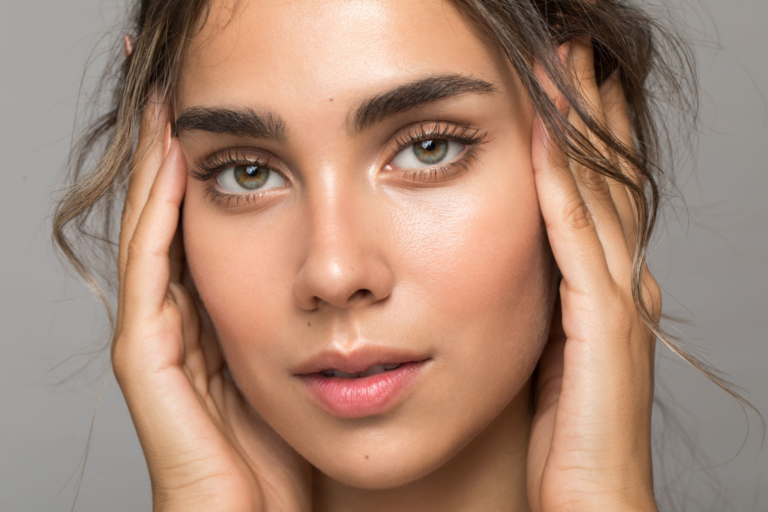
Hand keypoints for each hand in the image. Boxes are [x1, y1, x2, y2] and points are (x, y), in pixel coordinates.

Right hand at [112, 90, 311, 511]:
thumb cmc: (287, 459)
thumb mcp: (307, 375)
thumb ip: (312, 325)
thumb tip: (359, 277)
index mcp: (215, 321)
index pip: (206, 230)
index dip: (212, 171)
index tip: (226, 116)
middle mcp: (179, 321)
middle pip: (172, 220)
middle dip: (173, 154)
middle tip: (178, 89)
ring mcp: (158, 339)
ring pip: (155, 233)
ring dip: (160, 168)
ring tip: (169, 105)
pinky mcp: (147, 362)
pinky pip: (152, 272)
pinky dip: (159, 215)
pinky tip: (174, 163)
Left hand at [526, 40, 660, 511]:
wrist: (587, 507)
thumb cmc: (557, 442)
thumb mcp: (539, 359)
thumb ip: (531, 310)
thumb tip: (489, 276)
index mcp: (600, 292)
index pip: (590, 197)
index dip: (576, 139)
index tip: (555, 86)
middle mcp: (619, 286)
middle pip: (604, 182)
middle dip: (589, 116)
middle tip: (572, 54)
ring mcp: (617, 305)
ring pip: (600, 198)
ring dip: (581, 133)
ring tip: (568, 71)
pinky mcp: (604, 332)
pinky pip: (578, 245)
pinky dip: (562, 191)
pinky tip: (545, 144)